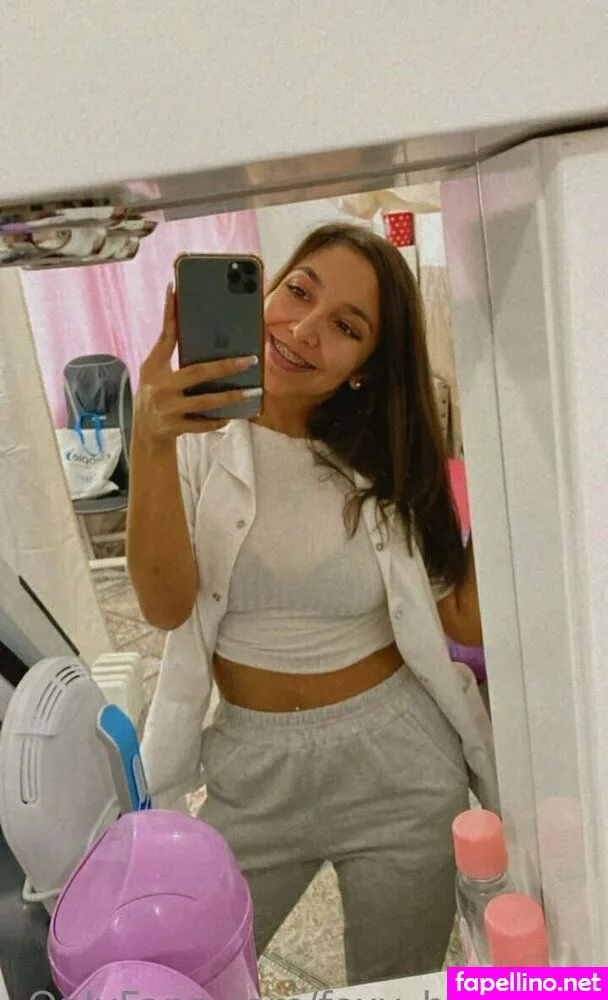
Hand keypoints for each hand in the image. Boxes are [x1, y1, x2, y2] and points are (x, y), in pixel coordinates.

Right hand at [135, 284, 258, 445]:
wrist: (144, 433)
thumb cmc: (156, 393)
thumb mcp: (156, 371)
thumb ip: (172, 353)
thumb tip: (207, 333)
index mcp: (154, 367)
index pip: (165, 336)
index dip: (169, 312)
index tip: (175, 288)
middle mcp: (160, 386)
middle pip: (198, 373)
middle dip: (226, 366)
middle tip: (251, 360)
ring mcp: (168, 409)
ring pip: (206, 403)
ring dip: (232, 397)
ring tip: (253, 392)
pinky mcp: (175, 428)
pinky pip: (203, 424)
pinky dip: (218, 420)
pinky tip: (233, 416)